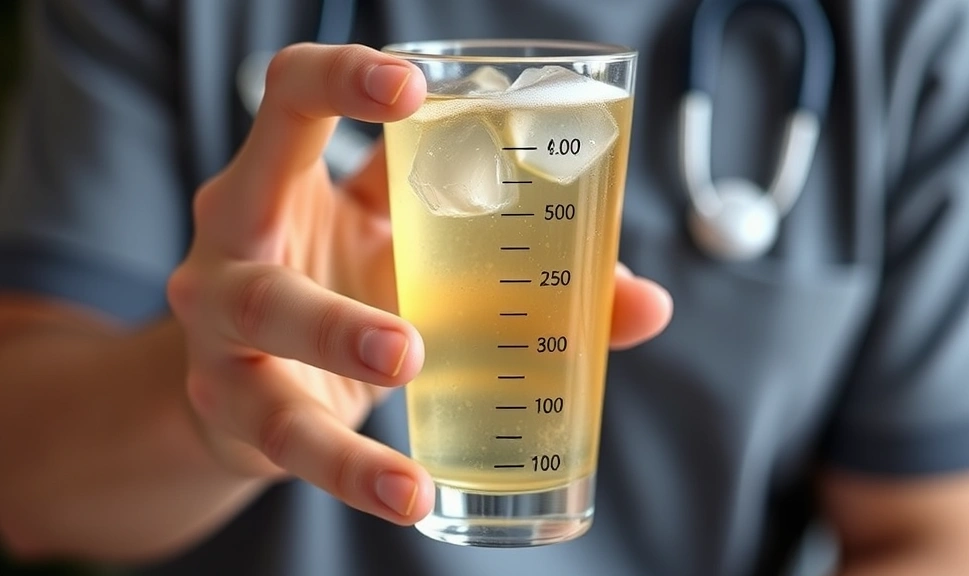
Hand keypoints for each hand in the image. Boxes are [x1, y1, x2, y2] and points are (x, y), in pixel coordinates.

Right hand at [167, 43, 672, 525]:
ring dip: (340, 336)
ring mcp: (222, 323)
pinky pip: (288, 434)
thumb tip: (642, 296)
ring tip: (411, 362)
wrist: (249, 383)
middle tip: (423, 240)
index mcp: (280, 176)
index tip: (413, 85)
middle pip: (248, 204)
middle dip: (339, 184)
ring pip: (268, 317)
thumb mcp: (404, 248)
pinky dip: (350, 467)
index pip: (286, 96)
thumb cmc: (341, 283)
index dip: (338, 77)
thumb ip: (504, 248)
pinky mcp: (234, 402)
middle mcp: (234, 237)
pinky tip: (408, 493)